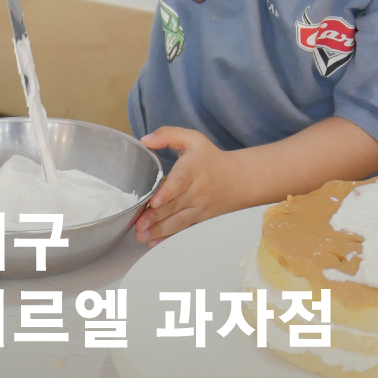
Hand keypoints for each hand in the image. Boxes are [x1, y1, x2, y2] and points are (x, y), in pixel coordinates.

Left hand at [134, 128, 245, 246]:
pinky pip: (184, 230)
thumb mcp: (193, 139)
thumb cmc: (210, 158)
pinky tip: (154, 243)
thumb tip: (145, 140)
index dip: (168, 192)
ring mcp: (199, 208)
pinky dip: (169, 238)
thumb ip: (168, 135)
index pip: (180, 182)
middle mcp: (197, 191)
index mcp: (193, 169)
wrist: (238, 179)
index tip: (155, 201)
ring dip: (159, 230)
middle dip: (155, 217)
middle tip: (139, 225)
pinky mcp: (200, 219)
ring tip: (142, 236)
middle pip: (174, 205)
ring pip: (178, 221)